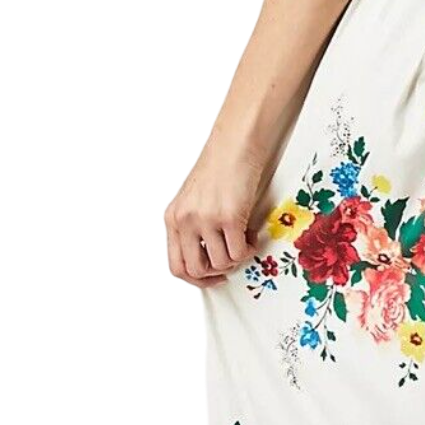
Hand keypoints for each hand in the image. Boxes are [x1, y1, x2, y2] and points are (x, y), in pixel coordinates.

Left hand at [163, 142, 265, 288]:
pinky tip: (252, 235)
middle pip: (195, 270)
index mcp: (172, 218)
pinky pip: (238, 251)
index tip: (211, 277)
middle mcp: (184, 221)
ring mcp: (206, 220)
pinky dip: (248, 249)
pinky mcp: (230, 217)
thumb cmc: (219, 167)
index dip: (195, 279)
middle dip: (216, 275)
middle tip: (231, 265)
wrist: (234, 144)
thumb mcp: (193, 198)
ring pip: (220, 263)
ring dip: (236, 260)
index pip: (174, 266)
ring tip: (244, 243)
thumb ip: (192, 224)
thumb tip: (207, 253)